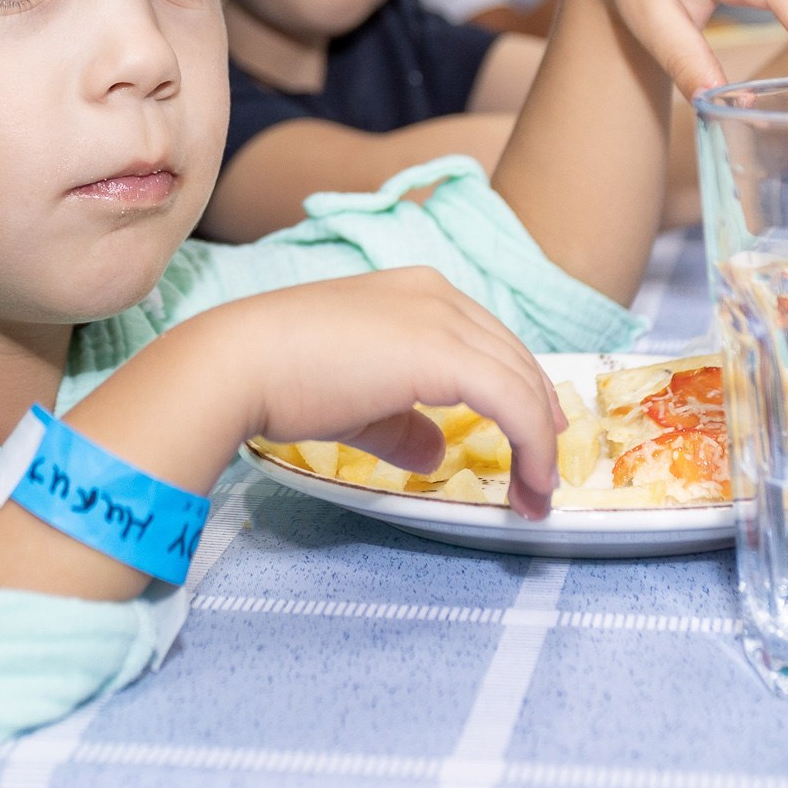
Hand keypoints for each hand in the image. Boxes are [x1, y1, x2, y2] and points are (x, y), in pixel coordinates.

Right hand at [205, 268, 568, 518]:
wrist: (243, 363)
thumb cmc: (285, 378)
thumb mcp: (360, 404)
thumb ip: (404, 424)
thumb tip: (435, 454)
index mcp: (418, 292)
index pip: (489, 343)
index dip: (519, 392)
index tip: (532, 440)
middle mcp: (439, 295)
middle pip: (515, 359)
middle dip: (538, 420)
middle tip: (544, 475)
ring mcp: (444, 319)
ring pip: (522, 380)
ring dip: (540, 443)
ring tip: (538, 496)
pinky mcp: (445, 354)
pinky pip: (513, 402)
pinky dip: (532, 445)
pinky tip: (531, 484)